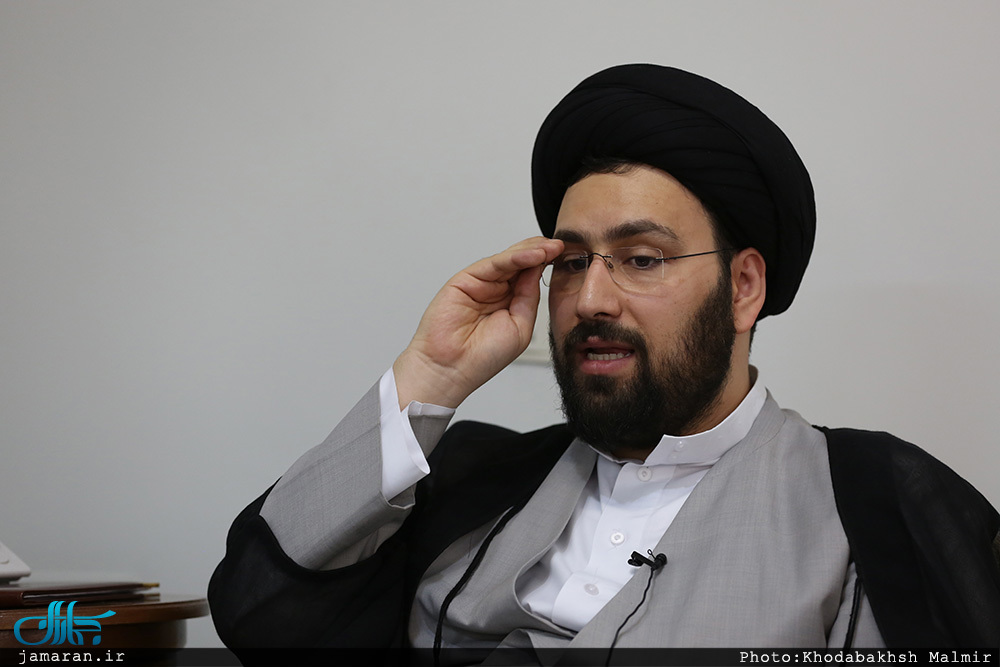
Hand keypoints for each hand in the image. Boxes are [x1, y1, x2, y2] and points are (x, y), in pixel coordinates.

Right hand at [392, 236, 563, 408]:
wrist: (453, 369)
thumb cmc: (483, 357)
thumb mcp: (520, 326)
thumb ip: (528, 297)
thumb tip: (538, 270)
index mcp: (509, 302)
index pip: (530, 276)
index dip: (547, 265)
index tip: (567, 257)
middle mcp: (495, 290)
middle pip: (520, 263)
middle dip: (542, 253)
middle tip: (562, 246)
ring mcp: (480, 283)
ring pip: (509, 259)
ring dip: (532, 251)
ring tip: (552, 248)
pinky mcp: (465, 279)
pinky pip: (494, 264)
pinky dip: (515, 258)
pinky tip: (533, 255)